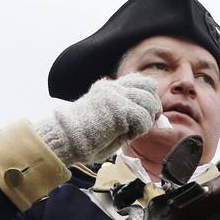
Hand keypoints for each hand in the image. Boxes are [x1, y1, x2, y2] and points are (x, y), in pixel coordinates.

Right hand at [35, 73, 160, 166]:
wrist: (66, 139)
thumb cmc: (85, 137)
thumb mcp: (108, 118)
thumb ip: (126, 112)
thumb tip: (151, 116)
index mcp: (109, 87)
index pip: (140, 81)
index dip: (148, 97)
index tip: (145, 116)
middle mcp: (112, 86)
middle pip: (149, 86)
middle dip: (152, 107)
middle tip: (144, 125)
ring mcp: (115, 94)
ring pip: (149, 101)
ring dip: (147, 120)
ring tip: (133, 131)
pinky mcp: (117, 107)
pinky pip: (143, 117)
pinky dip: (141, 129)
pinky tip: (128, 134)